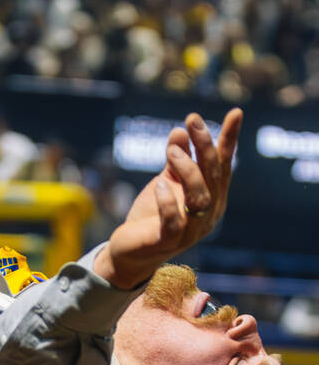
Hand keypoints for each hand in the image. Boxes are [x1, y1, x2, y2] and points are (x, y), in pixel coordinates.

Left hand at [93, 109, 241, 289]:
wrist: (129, 252)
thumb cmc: (151, 216)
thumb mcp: (165, 182)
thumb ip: (175, 159)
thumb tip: (180, 131)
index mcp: (212, 197)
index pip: (222, 165)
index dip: (229, 140)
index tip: (235, 112)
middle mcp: (208, 213)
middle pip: (213, 176)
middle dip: (205, 146)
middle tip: (192, 122)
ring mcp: (191, 230)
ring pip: (199, 196)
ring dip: (187, 170)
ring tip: (172, 152)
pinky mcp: (168, 241)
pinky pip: (173, 220)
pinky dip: (167, 201)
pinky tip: (158, 184)